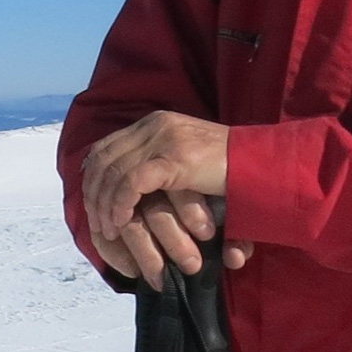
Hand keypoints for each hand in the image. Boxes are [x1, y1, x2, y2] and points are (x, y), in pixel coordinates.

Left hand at [82, 113, 252, 287]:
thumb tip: (123, 185)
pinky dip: (122, 203)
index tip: (92, 205)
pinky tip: (123, 221)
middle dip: (94, 194)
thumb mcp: (185, 162)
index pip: (106, 146)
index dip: (92, 177)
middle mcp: (156, 125)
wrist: (259, 165)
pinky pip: (133, 181)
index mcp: (156, 122)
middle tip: (97, 223)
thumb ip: (157, 164)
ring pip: (114, 171)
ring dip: (106, 204)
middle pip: (104, 158)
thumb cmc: (228, 170)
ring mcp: (165, 138)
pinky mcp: (175, 158)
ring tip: (109, 229)